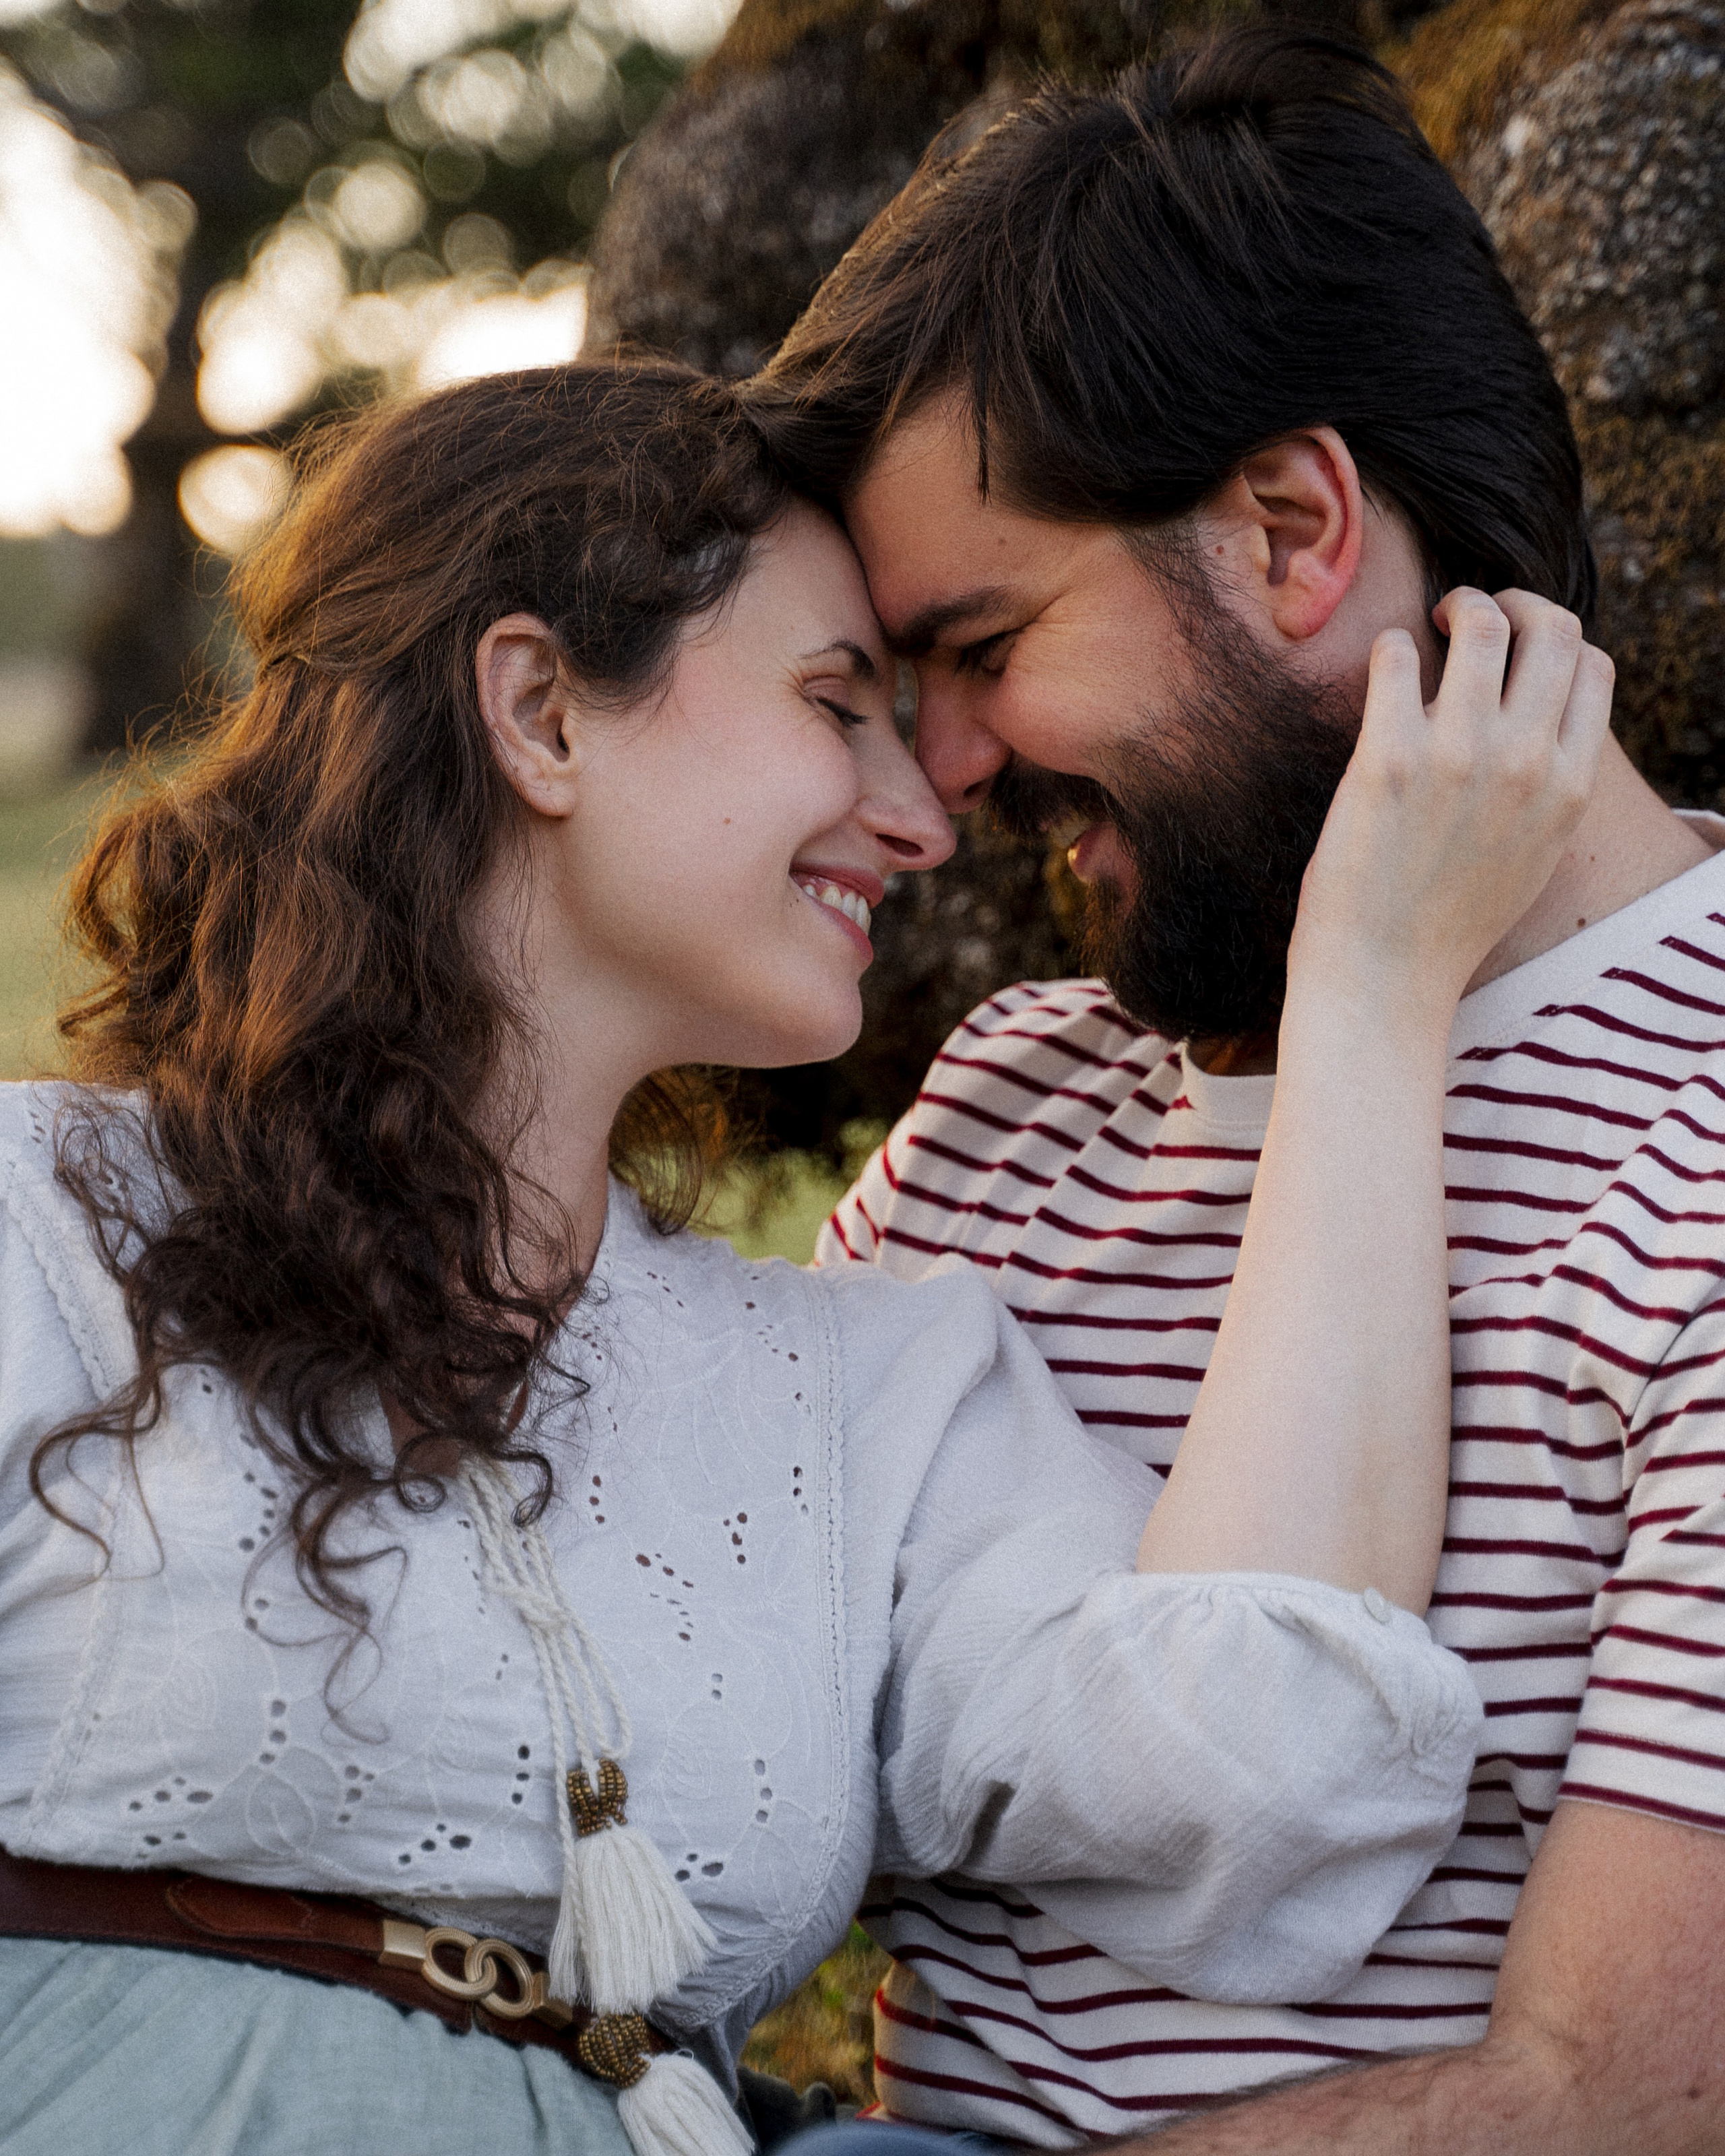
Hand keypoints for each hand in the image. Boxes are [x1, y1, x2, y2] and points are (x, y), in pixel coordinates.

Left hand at [1288, 588, 1612, 1024]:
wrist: (1384, 976)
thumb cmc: (1446, 921)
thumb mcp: (1531, 853)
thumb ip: (1546, 786)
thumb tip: (1537, 725)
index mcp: (1568, 785)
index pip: (1593, 667)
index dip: (1554, 641)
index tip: (1516, 648)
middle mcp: (1526, 761)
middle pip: (1552, 628)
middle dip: (1513, 603)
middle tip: (1468, 616)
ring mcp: (1460, 755)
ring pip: (1483, 622)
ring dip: (1456, 605)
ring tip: (1429, 627)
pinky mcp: (1389, 758)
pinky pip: (1397, 655)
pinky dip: (1391, 646)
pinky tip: (1382, 670)